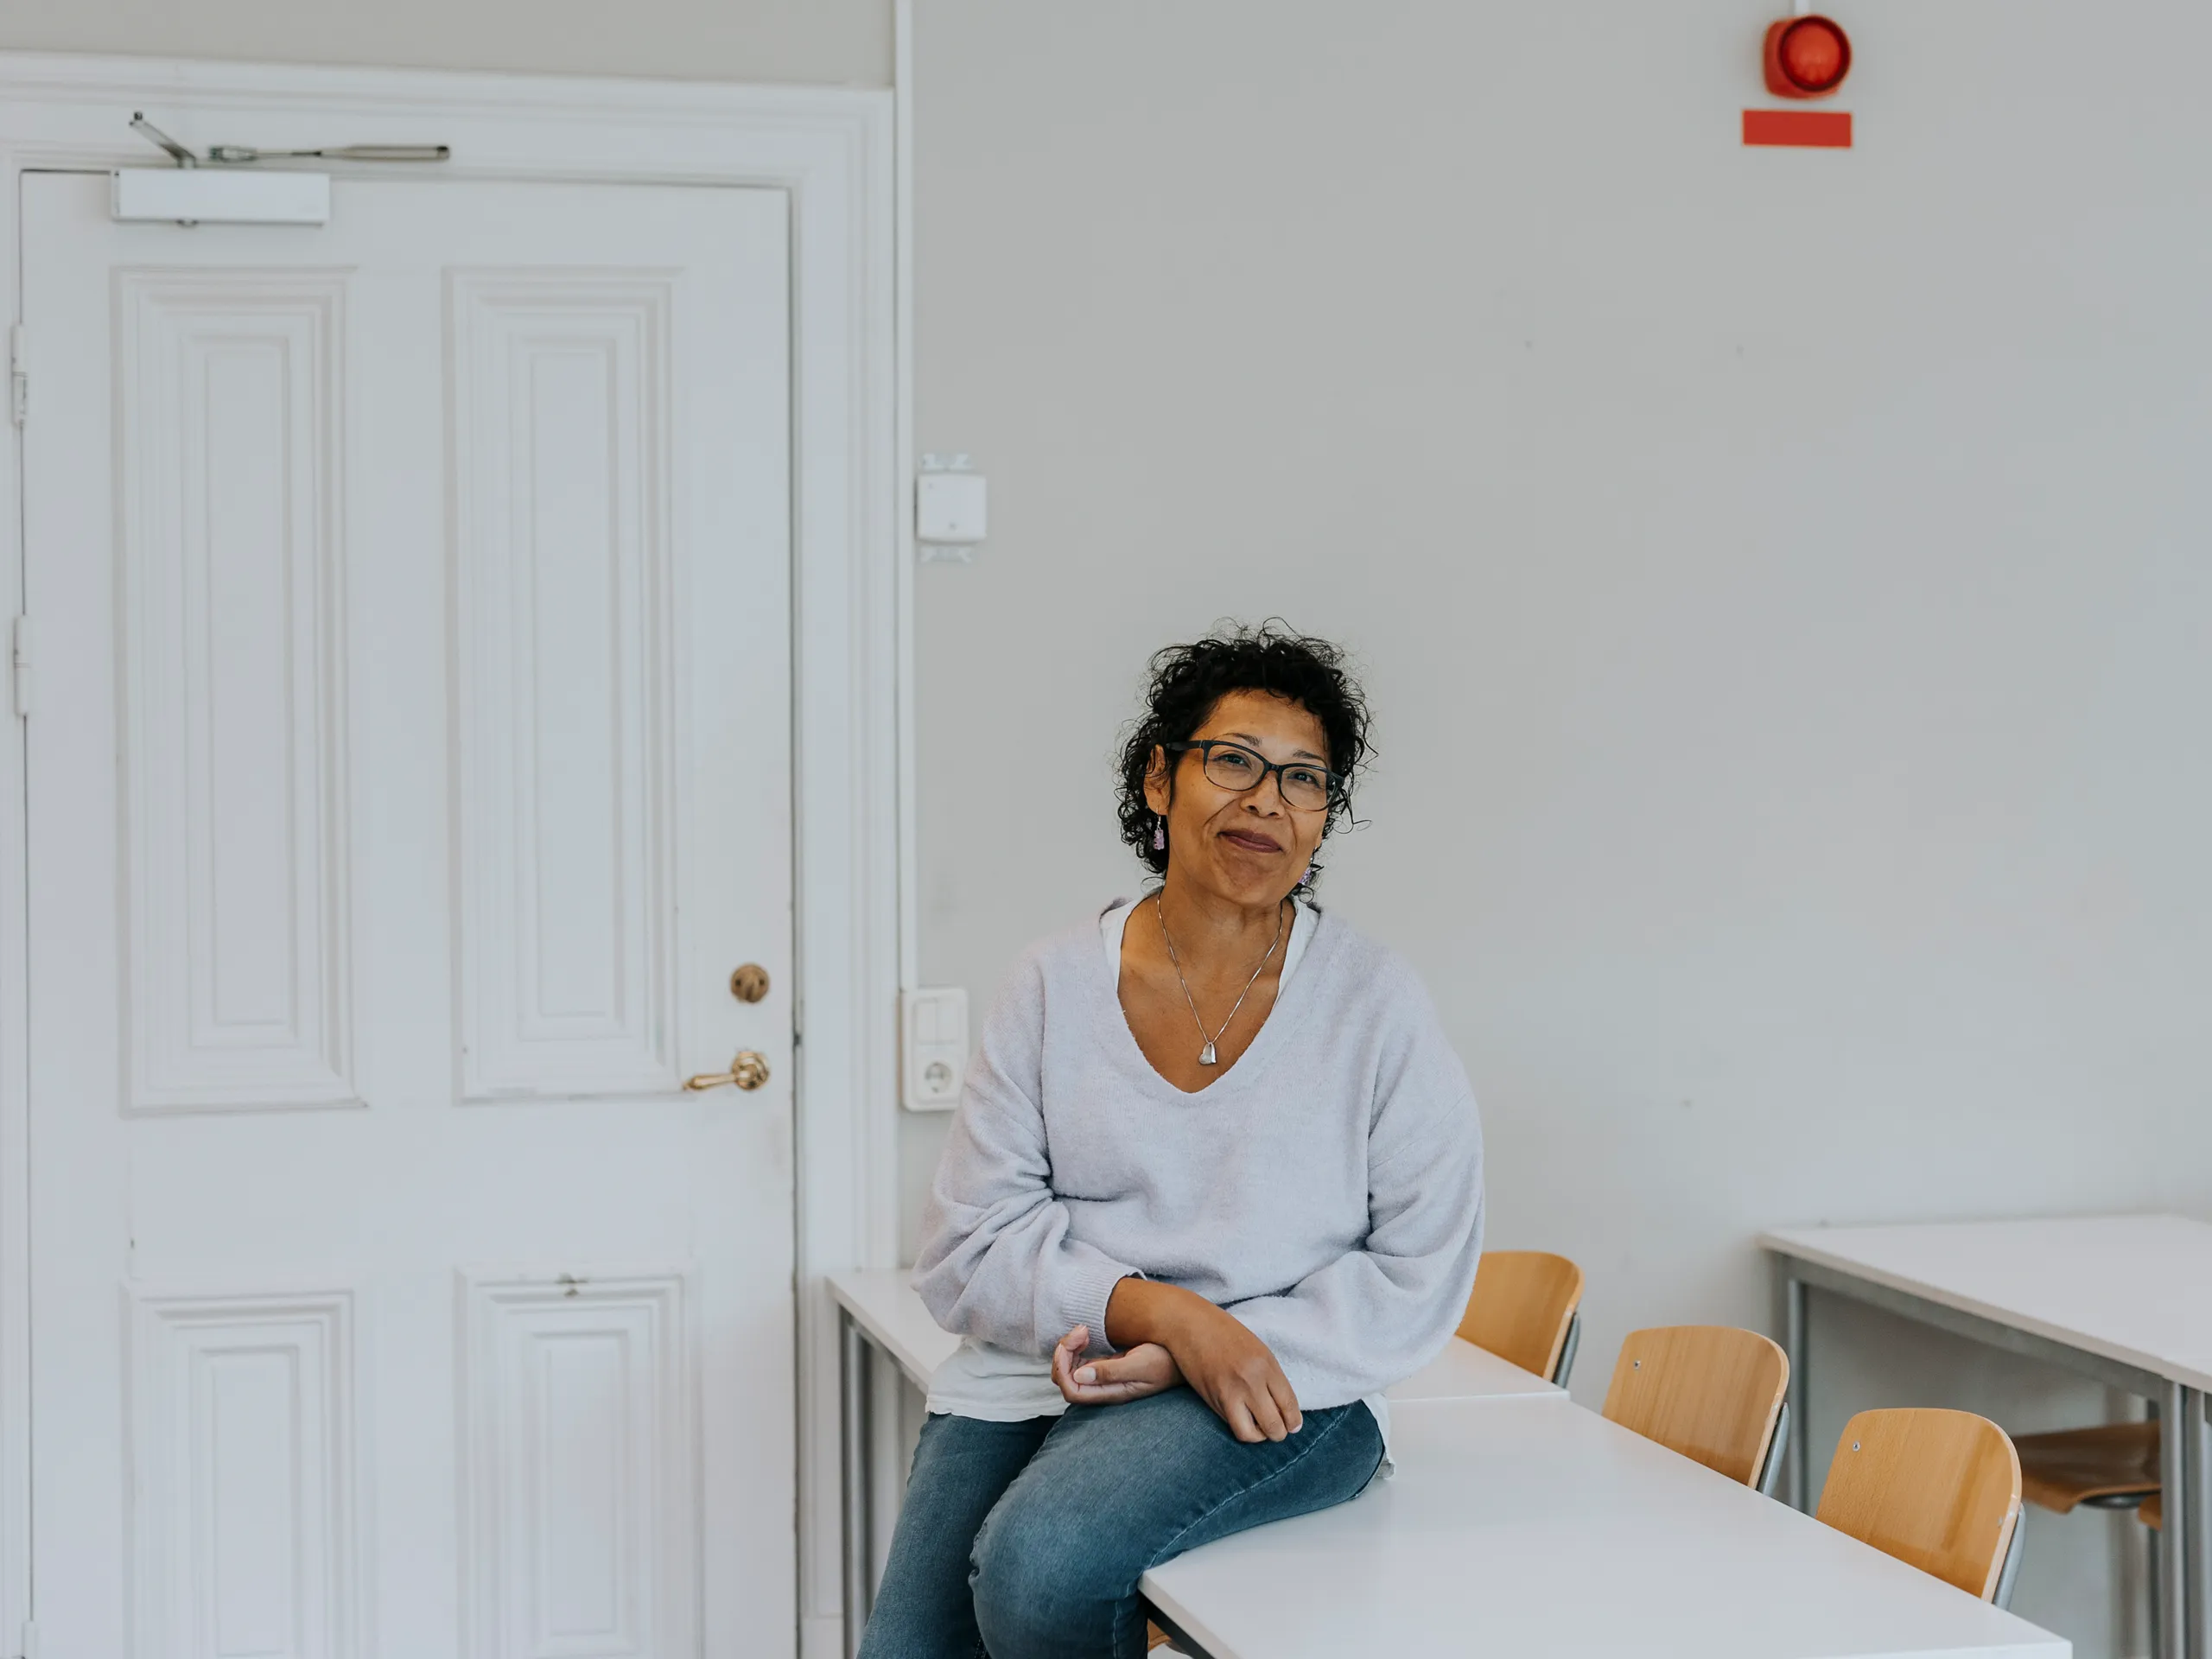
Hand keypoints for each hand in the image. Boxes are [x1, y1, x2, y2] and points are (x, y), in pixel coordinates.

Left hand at [1050, 1324, 1182, 1404]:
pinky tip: (1087, 1333)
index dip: (1063, 1369)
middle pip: (1067, 1381)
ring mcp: (1105, 1378)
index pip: (1072, 1392)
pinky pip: (1081, 1361)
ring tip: (1084, 1329)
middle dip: (1064, 1355)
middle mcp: (1105, 1388)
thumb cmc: (1167, 1360)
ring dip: (1070, 1348)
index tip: (1070, 1344)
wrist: (1185, 1355)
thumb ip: (1111, 1371)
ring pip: (1071, 1370)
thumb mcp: (1142, 1363)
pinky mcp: (1108, 1366)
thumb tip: (1079, 1376)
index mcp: (1112, 1392)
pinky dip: (1077, 1346)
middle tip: (1080, 1330)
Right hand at [1105, 1279, 1302, 1443]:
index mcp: (1266, 1364)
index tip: (1293, 1426)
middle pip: (1274, 1424)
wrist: (1189, 1324)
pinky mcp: (1212, 1400)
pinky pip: (1232, 1425)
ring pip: (1252, 1434)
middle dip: (1279, 1433)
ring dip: (1259, 1437)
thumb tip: (1284, 1408)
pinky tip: (1243, 1420)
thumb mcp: (1256, 1349)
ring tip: (1259, 1430)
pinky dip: (1241, 1428)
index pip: (1288, 1404)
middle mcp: (1250, 1381)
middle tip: (1278, 1431)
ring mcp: (1230, 1392)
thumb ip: (1270, 1376)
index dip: (1293, 1422)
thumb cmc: (1225, 1333)